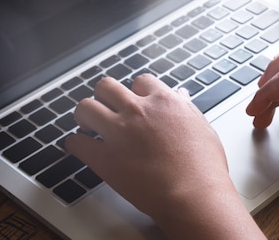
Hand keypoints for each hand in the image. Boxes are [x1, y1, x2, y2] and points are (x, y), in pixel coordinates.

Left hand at [65, 75, 265, 239]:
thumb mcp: (203, 128)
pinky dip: (75, 144)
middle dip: (104, 96)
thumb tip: (180, 96)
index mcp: (164, 102)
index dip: (135, 91)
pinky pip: (77, 143)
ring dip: (85, 114)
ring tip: (87, 124)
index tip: (134, 101)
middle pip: (107, 86)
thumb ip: (187, 109)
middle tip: (105, 107)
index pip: (140, 81)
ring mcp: (119, 132)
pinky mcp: (104, 158)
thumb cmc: (204, 168)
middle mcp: (138, 111)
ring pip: (86, 107)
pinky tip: (78, 147)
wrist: (193, 195)